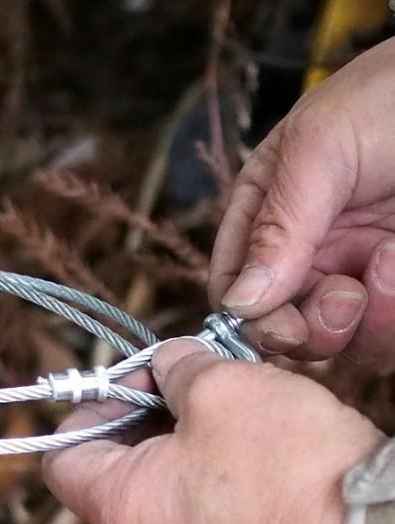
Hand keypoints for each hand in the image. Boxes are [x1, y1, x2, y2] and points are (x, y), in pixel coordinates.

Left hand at [42, 340, 383, 523]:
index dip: (89, 408)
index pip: (62, 458)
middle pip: (112, 473)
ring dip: (177, 441)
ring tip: (219, 404)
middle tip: (178, 380)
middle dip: (141, 416)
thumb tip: (167, 364)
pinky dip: (205, 475)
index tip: (130, 380)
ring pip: (158, 493)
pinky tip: (244, 443)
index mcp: (121, 511)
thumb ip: (174, 367)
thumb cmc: (287, 464)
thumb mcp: (218, 387)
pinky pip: (196, 517)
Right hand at [210, 37, 394, 367]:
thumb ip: (277, 226)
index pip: (233, 286)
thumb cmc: (390, 95)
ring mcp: (357, 273)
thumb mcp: (319, 148)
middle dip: (308, 327)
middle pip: (282, 325)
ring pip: (338, 340)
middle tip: (341, 298)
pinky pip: (384, 333)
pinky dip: (393, 314)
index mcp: (265, 215)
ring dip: (364, 320)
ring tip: (389, 264)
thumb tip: (239, 304)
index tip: (277, 324)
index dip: (246, 316)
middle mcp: (306, 253)